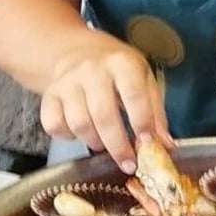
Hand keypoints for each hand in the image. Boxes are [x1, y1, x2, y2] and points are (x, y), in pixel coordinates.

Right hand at [42, 35, 172, 172]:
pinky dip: (68, 137)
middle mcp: (92, 71)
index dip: (142, 121)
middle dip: (118, 145)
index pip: (134, 95)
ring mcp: (67, 83)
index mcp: (122, 63)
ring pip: (79, 123)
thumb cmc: (119, 70)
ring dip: (95, 142)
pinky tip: (81, 135)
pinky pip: (54, 125)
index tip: (148, 143)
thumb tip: (166, 145)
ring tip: (106, 146)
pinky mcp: (48, 95)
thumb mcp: (144, 80)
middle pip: (103, 115)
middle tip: (128, 164)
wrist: (77, 52)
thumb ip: (156, 111)